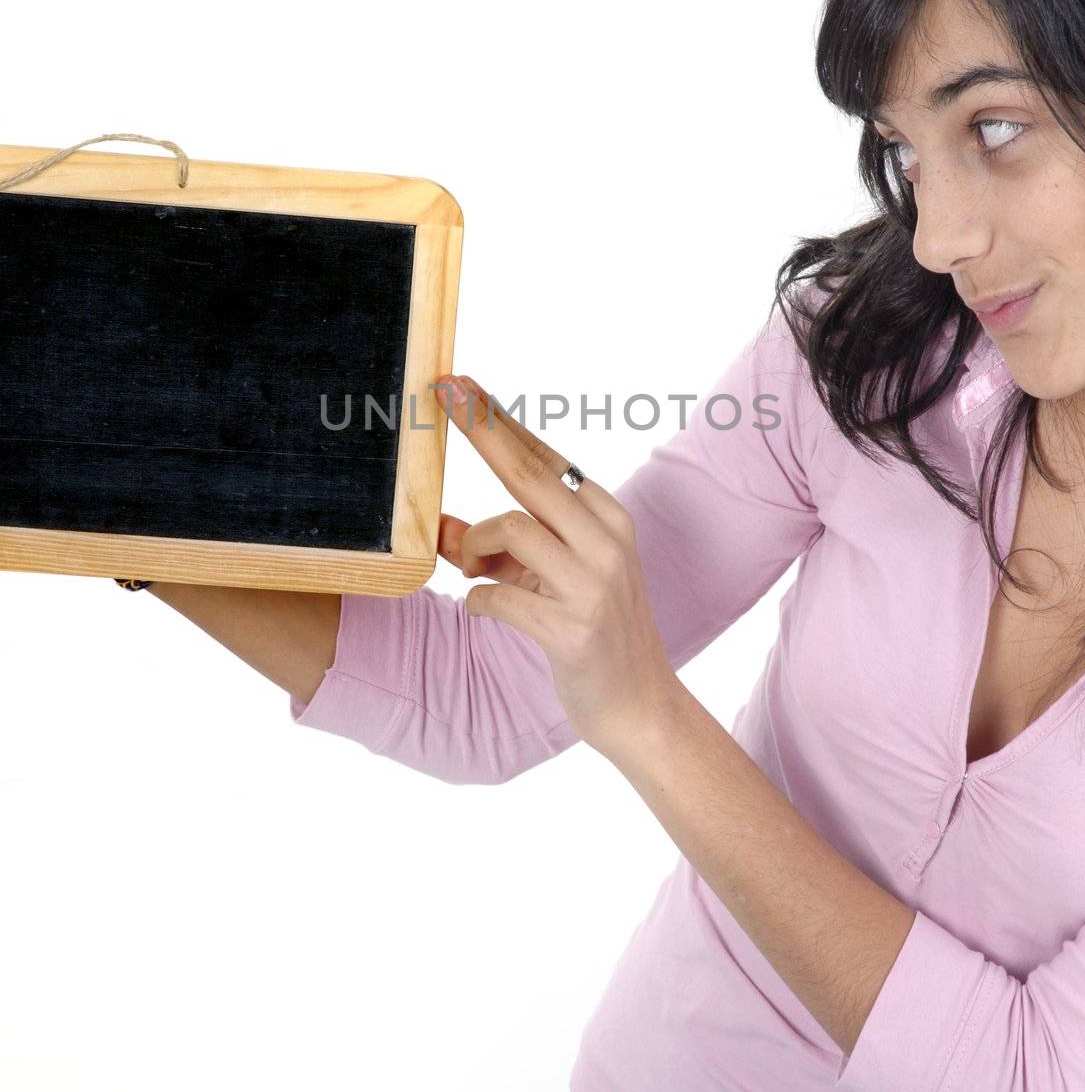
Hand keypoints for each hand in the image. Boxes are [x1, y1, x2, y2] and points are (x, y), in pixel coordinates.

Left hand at [432, 373, 682, 756]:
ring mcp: (594, 584)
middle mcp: (606, 541)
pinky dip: (477, 600)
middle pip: (529, 472)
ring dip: (472, 546)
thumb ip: (496, 549)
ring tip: (468, 568)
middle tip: (443, 393)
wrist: (641, 707)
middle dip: (481, 428)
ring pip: (510, 527)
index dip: (498, 420)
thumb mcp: (547, 580)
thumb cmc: (590, 633)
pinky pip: (498, 597)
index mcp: (607, 519)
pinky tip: (481, 609)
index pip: (545, 456)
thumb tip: (436, 525)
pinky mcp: (573, 630)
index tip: (460, 384)